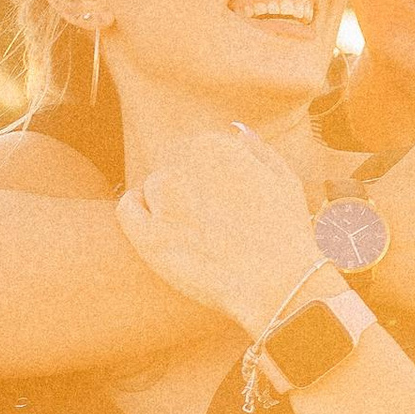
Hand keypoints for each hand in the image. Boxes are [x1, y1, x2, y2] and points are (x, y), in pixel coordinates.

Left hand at [116, 124, 319, 335]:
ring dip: (166, 209)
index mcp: (212, 145)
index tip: (221, 205)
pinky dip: (139, 217)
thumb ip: (257, 149)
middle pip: (170, 172)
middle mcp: (183, 165)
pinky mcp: (149, 235)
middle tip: (210, 225)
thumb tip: (234, 129)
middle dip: (185, 194)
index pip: (192, 154)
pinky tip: (160, 234)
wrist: (277, 284)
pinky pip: (128, 210)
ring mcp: (164, 199)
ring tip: (195, 238)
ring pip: (151, 192)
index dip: (206, 182)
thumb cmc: (286, 233)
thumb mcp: (284, 179)